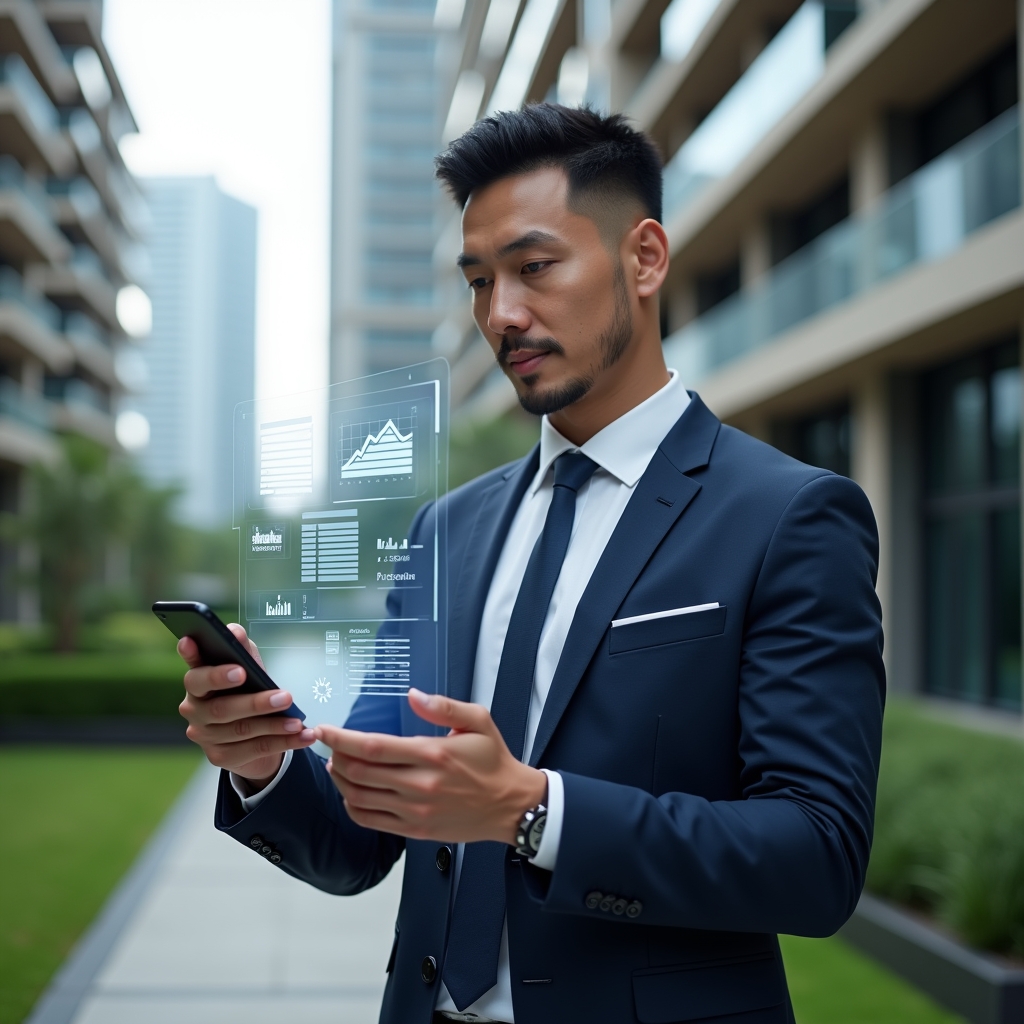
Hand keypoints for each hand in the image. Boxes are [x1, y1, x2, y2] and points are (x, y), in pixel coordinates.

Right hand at [177, 623, 315, 786]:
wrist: (252, 734)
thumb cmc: (246, 691)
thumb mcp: (249, 669)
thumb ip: (243, 650)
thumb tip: (234, 631)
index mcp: (197, 683)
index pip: (193, 672)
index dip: (192, 659)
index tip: (196, 644)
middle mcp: (193, 709)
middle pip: (221, 708)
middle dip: (255, 703)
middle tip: (284, 697)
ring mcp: (204, 735)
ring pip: (241, 731)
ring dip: (274, 725)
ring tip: (297, 721)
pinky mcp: (220, 756)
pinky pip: (254, 749)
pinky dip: (282, 742)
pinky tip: (303, 736)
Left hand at [316, 689, 546, 843]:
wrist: (510, 805)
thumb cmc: (493, 761)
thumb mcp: (478, 721)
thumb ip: (444, 706)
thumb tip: (413, 694)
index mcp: (432, 753)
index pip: (373, 746)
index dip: (342, 738)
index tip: (325, 729)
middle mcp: (420, 784)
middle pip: (359, 772)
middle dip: (335, 756)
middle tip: (328, 744)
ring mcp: (415, 810)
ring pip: (360, 797)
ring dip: (340, 780)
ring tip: (336, 765)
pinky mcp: (415, 829)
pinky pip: (371, 821)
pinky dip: (352, 806)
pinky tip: (351, 793)